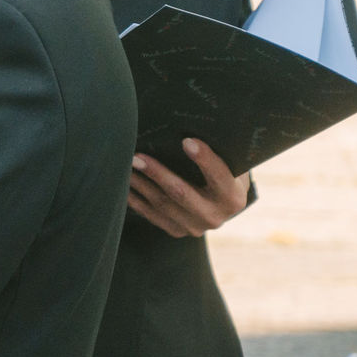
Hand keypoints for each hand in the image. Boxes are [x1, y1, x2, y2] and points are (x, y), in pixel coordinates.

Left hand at [129, 138, 250, 237]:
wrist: (220, 201)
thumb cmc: (224, 169)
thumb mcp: (231, 162)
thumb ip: (220, 150)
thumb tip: (195, 126)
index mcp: (233, 198)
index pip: (220, 177)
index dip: (205, 159)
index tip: (187, 141)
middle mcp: (215, 216)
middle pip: (182, 193)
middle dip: (157, 173)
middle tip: (137, 156)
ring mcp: (194, 227)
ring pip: (162, 204)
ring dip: (140, 184)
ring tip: (125, 165)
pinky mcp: (176, 230)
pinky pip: (151, 214)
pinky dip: (135, 199)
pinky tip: (123, 183)